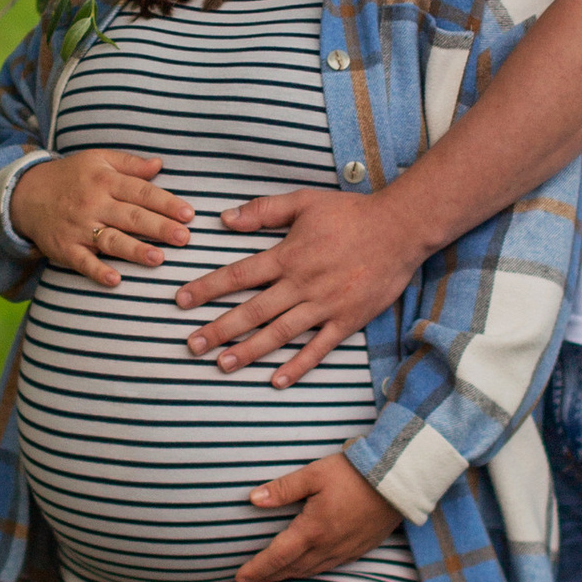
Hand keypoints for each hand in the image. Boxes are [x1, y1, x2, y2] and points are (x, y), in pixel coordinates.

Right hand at [10, 148, 191, 289]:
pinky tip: (115, 279)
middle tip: (184, 238)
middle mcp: (93, 204)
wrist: (25, 194)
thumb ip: (129, 163)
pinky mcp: (64, 248)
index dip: (166, 203)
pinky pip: (82, 262)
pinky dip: (97, 271)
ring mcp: (79, 228)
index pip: (141, 192)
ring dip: (135, 250)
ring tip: (158, 259)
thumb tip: (159, 164)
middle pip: (131, 216)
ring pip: (111, 240)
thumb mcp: (97, 160)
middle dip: (159, 227)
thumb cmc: (70, 176)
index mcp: (105, 181)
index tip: (188, 214)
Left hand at [176, 187, 428, 382]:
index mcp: (287, 256)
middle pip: (252, 311)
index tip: (180, 301)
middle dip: (219, 329)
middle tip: (191, 345)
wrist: (400, 229)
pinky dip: (297, 366)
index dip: (206, 288)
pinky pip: (318, 348)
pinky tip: (276, 380)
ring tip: (223, 365)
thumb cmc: (351, 213)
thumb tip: (225, 218)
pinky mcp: (347, 320)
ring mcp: (324, 306)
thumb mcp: (304, 201)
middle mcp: (301, 284)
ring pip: (279, 334)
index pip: (237, 275)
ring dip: (249, 351)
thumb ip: (264, 209)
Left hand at [234, 451, 401, 581]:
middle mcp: (327, 546)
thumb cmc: (354, 473)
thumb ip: (282, 489)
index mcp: (313, 529)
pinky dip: (310, 572)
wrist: (398, 481)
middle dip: (268, 577)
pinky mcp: (359, 549)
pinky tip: (306, 569)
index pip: (277, 556)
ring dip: (288, 576)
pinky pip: (329, 567)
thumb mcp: (314, 474)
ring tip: (271, 579)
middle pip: (291, 568)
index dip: (257, 569)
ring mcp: (345, 550)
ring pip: (310, 571)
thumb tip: (253, 499)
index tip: (239, 578)